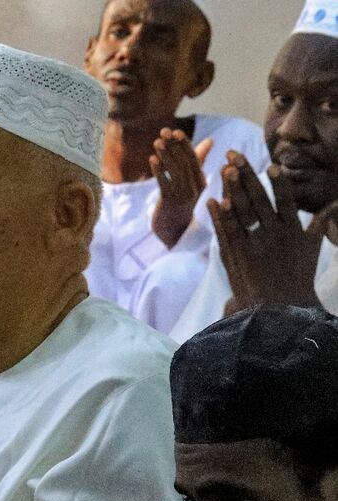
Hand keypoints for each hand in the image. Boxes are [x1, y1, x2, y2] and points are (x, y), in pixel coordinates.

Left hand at [151, 129, 213, 247]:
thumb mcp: (191, 182)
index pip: (194, 159)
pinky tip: (152, 159)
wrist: (174, 232)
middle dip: (174, 146)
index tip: (175, 131)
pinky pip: (165, 184)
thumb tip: (210, 139)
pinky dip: (159, 171)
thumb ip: (199, 160)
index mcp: (201, 181)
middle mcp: (195, 188)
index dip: (184, 144)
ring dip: (166, 155)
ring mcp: (183, 196)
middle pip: (185, 163)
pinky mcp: (170, 203)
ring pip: (175, 172)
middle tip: (164, 131)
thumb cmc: (181, 202)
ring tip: (157, 142)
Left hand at [208, 152, 337, 313]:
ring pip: (242, 211)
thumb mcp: (313, 249)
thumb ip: (320, 225)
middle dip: (247, 176)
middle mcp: (275, 234)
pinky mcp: (238, 255)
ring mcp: (255, 244)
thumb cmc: (297, 277)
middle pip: (259, 199)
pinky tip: (212, 201)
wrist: (279, 307)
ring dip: (232, 189)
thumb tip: (333, 205)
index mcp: (293, 230)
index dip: (279, 182)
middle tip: (235, 155)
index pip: (285, 200)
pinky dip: (220, 216)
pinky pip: (228, 231)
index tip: (272, 164)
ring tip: (224, 169)